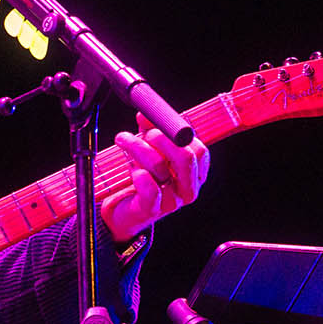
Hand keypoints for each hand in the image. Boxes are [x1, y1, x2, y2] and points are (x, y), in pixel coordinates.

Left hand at [100, 125, 210, 241]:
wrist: (123, 210)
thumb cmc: (143, 179)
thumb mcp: (150, 151)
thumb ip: (150, 131)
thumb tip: (145, 113)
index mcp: (196, 173)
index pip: (199, 150)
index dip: (178, 133)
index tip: (158, 125)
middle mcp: (189, 188)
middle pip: (185, 157)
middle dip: (161, 139)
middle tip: (143, 133)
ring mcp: (173, 201)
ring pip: (160, 167)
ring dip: (138, 149)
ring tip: (124, 141)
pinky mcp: (153, 210)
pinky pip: (151, 189)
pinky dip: (139, 175)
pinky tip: (133, 170)